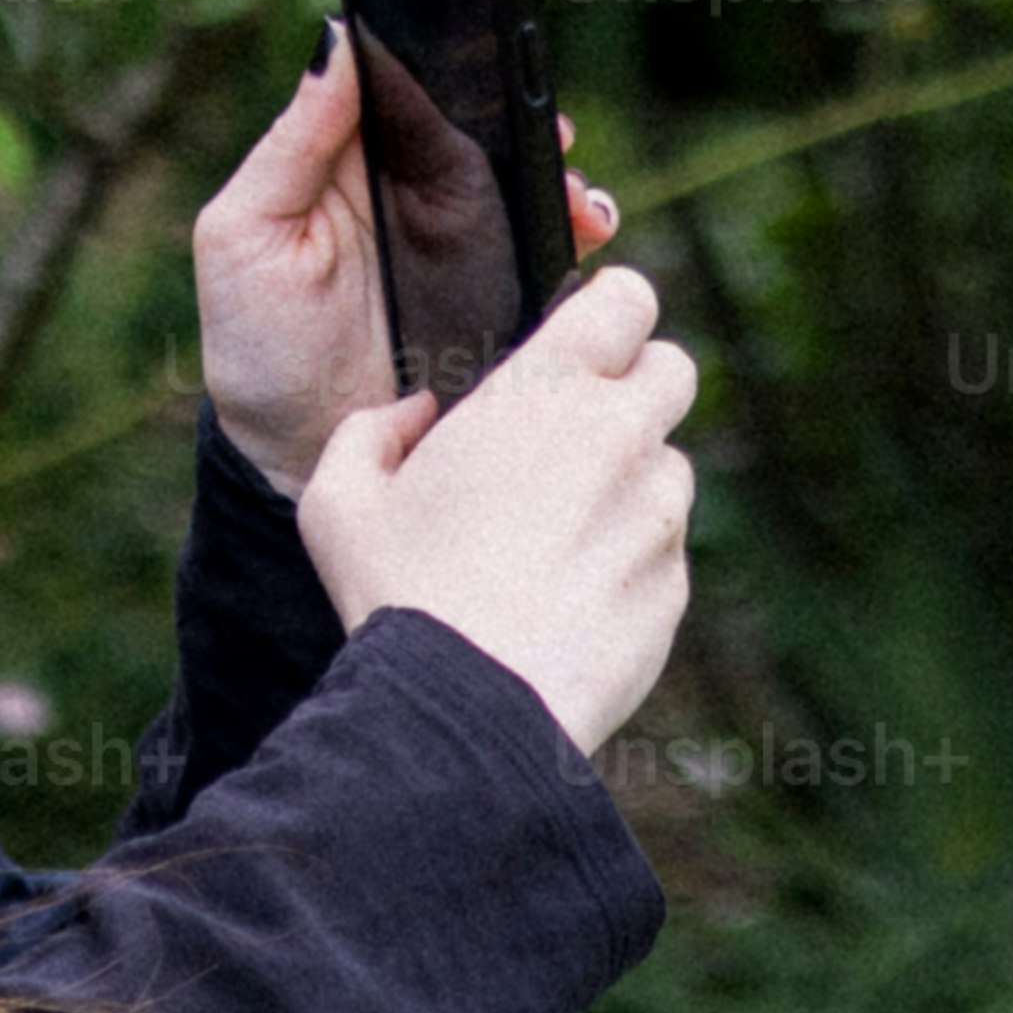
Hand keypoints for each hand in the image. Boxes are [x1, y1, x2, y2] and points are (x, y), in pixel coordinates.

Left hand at [195, 33, 617, 499]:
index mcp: (352, 160)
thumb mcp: (245, 233)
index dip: (455, 65)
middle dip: (528, 122)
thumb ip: (292, 140)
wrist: (297, 458)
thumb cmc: (256, 344)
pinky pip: (550, 254)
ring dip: (560, 180)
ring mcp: (463, 246)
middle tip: (555, 133)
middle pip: (486, 132)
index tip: (491, 55)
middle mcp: (414, 194)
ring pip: (528, 189)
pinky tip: (584, 235)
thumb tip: (337, 39)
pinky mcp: (498, 297)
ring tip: (575, 196)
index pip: (413, 89)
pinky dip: (576, 237)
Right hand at [288, 260, 695, 756]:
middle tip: (575, 433)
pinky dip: (628, 560)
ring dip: (629, 481)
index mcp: (547, 391)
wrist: (463, 713)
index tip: (585, 338)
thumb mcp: (340, 498)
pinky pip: (664, 551)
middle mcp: (621, 439)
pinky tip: (566, 598)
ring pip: (669, 467)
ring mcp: (657, 516)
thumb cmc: (396, 594)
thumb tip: (417, 416)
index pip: (630, 300)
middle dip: (633, 388)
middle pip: (672, 371)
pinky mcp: (672, 586)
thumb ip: (374, 429)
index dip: (611, 313)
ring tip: (555, 536)